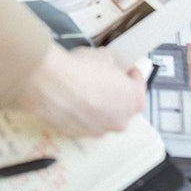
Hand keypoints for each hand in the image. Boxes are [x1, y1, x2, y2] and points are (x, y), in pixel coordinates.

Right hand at [14, 43, 145, 136]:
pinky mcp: (77, 134)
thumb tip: (105, 65)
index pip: (139, 86)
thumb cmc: (80, 69)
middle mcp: (119, 121)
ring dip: (96, 105)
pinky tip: (69, 98)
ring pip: (102, 117)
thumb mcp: (102, 56)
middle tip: (103, 79)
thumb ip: (110, 64)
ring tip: (82, 88)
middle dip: (115, 93)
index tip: (125, 70)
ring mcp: (98, 131)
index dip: (131, 75)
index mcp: (133, 100)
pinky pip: (83, 122)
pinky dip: (79, 113)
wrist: (51, 83)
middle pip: (122, 106)